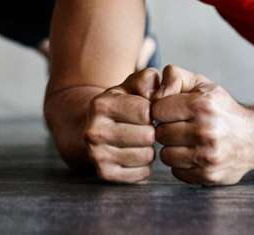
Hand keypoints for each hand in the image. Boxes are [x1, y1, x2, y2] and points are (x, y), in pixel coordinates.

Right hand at [84, 68, 161, 183]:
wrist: (96, 127)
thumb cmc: (123, 103)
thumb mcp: (133, 84)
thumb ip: (149, 79)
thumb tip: (159, 95)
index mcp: (100, 105)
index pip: (146, 112)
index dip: (152, 111)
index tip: (145, 111)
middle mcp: (94, 132)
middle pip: (147, 136)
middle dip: (152, 131)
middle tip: (144, 128)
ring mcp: (97, 155)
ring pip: (146, 156)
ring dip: (149, 149)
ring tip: (139, 141)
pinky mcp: (105, 174)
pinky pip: (142, 174)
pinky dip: (144, 166)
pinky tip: (136, 154)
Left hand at [152, 65, 253, 185]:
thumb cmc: (223, 110)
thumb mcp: (203, 85)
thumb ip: (174, 77)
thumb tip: (153, 93)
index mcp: (201, 106)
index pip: (157, 110)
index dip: (161, 110)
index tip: (171, 112)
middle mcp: (206, 131)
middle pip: (160, 134)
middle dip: (167, 130)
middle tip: (181, 127)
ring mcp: (208, 156)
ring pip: (165, 155)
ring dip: (173, 149)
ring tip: (186, 142)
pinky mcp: (209, 175)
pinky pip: (177, 172)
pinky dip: (182, 165)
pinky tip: (194, 155)